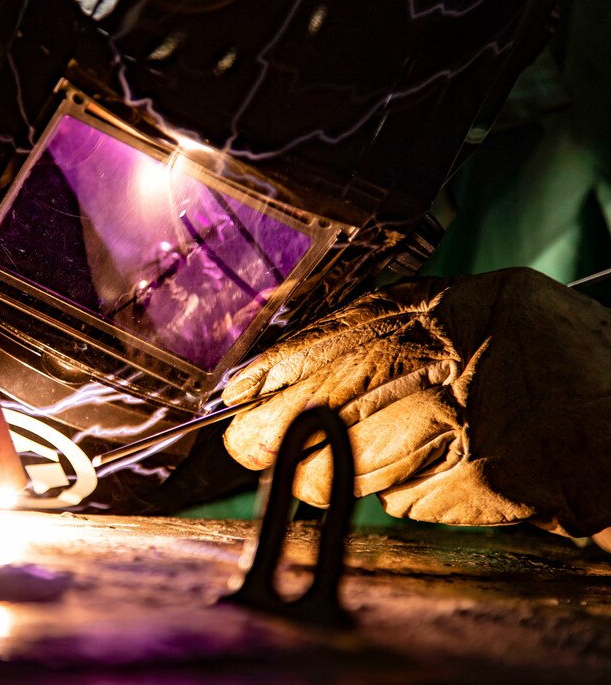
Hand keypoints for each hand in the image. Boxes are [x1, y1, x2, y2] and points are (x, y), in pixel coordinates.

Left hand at [222, 268, 610, 536]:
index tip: (240, 388)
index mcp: (460, 309)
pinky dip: (394, 491)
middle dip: (275, 427)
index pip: (342, 335)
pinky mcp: (480, 483)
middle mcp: (460, 362)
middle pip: (336, 396)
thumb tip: (310, 361)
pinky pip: (407, 494)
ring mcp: (470, 426)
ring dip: (321, 468)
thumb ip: (410, 324)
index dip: (282, 365)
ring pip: (358, 453)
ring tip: (301, 470)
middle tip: (243, 443)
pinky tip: (402, 479)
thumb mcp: (490, 309)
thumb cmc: (563, 362)